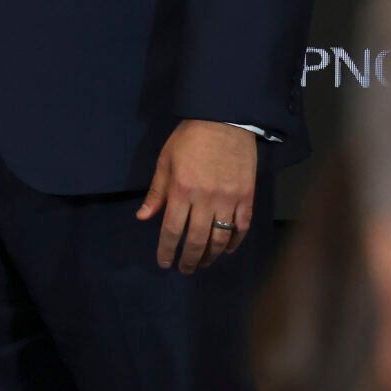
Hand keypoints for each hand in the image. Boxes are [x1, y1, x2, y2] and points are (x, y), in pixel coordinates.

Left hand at [137, 119, 256, 272]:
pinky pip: (242, 227)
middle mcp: (205, 200)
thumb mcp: (165, 161)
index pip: (172, 230)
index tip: (164, 263)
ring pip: (221, 238)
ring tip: (203, 263)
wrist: (225, 121)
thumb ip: (157, 192)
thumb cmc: (189, 139)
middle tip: (185, 269)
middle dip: (189, 259)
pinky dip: (234, 242)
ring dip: (211, 256)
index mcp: (181, 190)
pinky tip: (227, 250)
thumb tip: (144, 217)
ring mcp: (229, 200)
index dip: (167, 250)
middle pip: (198, 240)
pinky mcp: (247, 197)